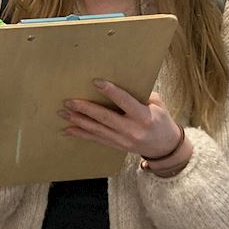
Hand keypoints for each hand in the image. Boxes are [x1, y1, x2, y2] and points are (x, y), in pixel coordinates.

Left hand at [59, 81, 192, 176]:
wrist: (165, 147)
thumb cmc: (161, 120)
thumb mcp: (157, 104)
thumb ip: (141, 95)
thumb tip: (121, 81)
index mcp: (144, 117)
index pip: (125, 102)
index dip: (111, 92)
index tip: (96, 81)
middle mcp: (132, 130)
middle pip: (105, 118)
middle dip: (85, 109)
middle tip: (69, 101)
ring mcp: (123, 140)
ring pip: (97, 130)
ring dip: (78, 121)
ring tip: (63, 112)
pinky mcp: (116, 146)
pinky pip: (96, 139)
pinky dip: (80, 134)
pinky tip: (67, 129)